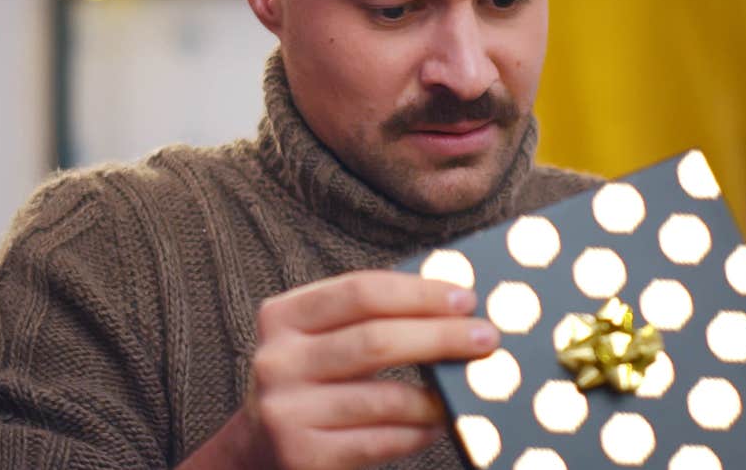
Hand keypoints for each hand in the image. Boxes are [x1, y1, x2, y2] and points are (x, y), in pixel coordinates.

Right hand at [183, 270, 498, 469]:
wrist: (258, 449)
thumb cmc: (313, 381)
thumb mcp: (322, 337)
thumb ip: (370, 317)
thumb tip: (454, 304)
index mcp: (283, 315)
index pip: (361, 291)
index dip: (419, 292)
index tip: (467, 297)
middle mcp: (277, 360)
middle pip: (375, 340)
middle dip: (440, 337)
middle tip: (487, 337)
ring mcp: (286, 410)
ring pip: (383, 397)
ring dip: (437, 393)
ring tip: (472, 386)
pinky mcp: (303, 455)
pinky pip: (379, 440)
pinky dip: (418, 431)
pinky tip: (440, 422)